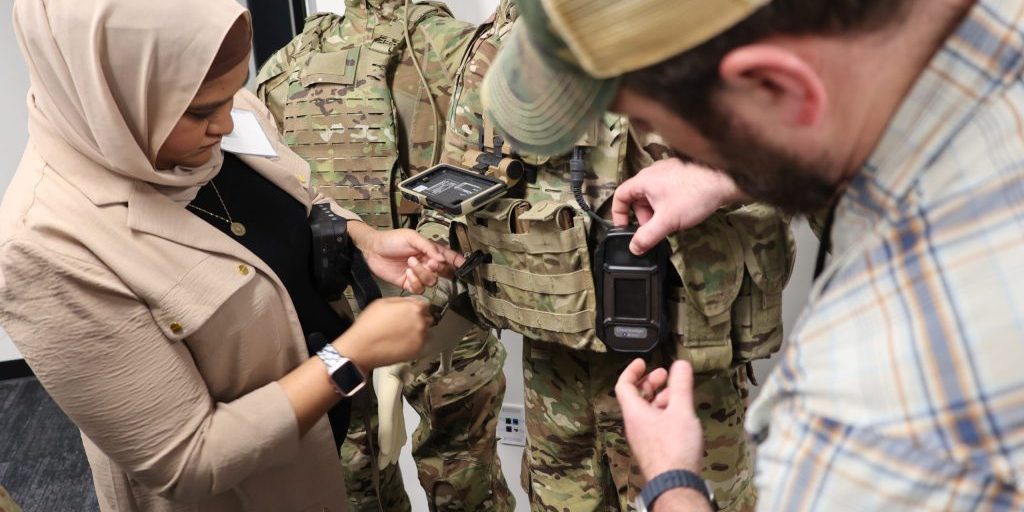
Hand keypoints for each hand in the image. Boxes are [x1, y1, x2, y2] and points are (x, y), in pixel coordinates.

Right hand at [333, 297, 431, 373]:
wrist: (362, 347)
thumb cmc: (369, 325)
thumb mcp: (383, 302)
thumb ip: (402, 300)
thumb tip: (411, 301)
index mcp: (414, 308)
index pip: (426, 305)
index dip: (417, 308)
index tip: (413, 312)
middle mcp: (421, 322)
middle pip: (427, 318)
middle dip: (418, 320)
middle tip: (405, 324)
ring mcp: (420, 338)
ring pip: (425, 332)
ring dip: (417, 332)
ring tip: (400, 334)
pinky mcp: (417, 351)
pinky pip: (420, 345)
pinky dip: (413, 344)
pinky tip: (400, 342)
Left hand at [348, 223, 464, 293]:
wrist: (372, 250)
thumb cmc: (391, 239)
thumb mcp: (412, 237)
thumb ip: (428, 247)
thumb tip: (442, 259)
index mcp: (430, 250)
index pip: (449, 257)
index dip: (458, 262)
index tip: (463, 265)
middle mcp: (426, 263)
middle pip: (442, 272)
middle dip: (436, 268)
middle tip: (428, 261)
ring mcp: (418, 274)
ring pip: (431, 282)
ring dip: (422, 273)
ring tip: (410, 264)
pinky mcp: (408, 283)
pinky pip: (419, 289)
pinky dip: (414, 282)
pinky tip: (407, 273)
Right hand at [612, 159, 743, 254]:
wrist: (724, 180)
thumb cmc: (693, 195)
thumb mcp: (666, 221)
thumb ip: (647, 236)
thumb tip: (634, 248)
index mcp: (643, 180)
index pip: (620, 196)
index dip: (618, 214)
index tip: (625, 229)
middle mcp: (653, 173)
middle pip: (637, 198)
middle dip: (643, 217)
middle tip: (655, 230)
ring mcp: (668, 171)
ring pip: (653, 195)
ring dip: (656, 212)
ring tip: (671, 223)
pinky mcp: (682, 174)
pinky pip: (666, 191)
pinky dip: (668, 204)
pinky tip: (682, 212)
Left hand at [615, 359, 703, 479]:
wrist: (675, 483)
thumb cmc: (674, 448)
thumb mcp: (680, 410)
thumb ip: (681, 385)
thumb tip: (680, 363)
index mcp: (634, 413)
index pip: (623, 385)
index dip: (631, 371)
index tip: (643, 362)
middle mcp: (634, 424)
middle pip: (636, 397)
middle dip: (649, 383)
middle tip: (664, 375)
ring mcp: (643, 438)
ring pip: (646, 411)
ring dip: (659, 398)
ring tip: (676, 393)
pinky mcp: (653, 448)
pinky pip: (654, 424)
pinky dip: (664, 413)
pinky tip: (679, 415)